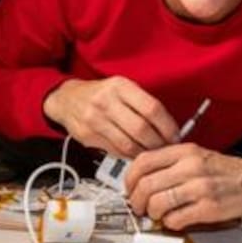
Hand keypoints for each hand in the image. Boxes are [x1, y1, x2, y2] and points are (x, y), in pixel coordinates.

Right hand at [42, 77, 178, 157]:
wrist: (66, 99)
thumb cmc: (100, 94)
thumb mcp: (122, 88)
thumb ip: (143, 104)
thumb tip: (169, 127)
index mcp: (120, 86)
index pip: (152, 108)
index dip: (167, 125)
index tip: (175, 135)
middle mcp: (106, 101)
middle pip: (141, 129)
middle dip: (158, 143)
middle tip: (166, 148)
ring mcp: (95, 120)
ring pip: (128, 145)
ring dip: (145, 153)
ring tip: (152, 153)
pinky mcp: (88, 136)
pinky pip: (115, 151)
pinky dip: (130, 156)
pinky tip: (136, 154)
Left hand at [125, 143, 241, 230]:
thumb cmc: (228, 172)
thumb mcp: (198, 155)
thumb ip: (171, 162)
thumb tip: (144, 177)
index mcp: (185, 151)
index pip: (143, 162)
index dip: (130, 178)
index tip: (130, 187)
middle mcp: (191, 167)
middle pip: (146, 185)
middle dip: (136, 201)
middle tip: (139, 207)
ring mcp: (199, 188)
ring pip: (157, 204)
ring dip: (152, 214)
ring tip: (157, 215)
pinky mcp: (208, 209)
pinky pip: (176, 220)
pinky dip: (170, 223)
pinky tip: (175, 220)